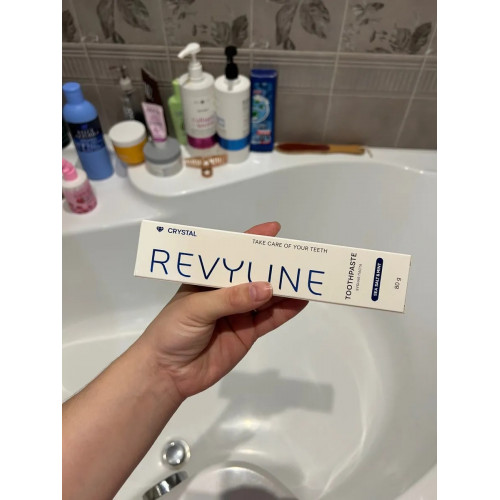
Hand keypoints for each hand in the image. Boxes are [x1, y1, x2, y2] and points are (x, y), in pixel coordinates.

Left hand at [141, 222, 307, 399]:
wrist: (167, 373)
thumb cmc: (172, 331)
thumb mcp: (196, 309)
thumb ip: (230, 299)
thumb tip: (266, 288)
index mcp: (208, 278)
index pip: (232, 255)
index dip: (252, 241)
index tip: (274, 230)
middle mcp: (226, 292)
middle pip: (254, 275)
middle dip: (275, 265)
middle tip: (300, 257)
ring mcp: (239, 313)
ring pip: (267, 297)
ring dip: (286, 288)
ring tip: (308, 277)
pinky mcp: (247, 334)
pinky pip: (270, 320)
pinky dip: (286, 310)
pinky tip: (301, 301)